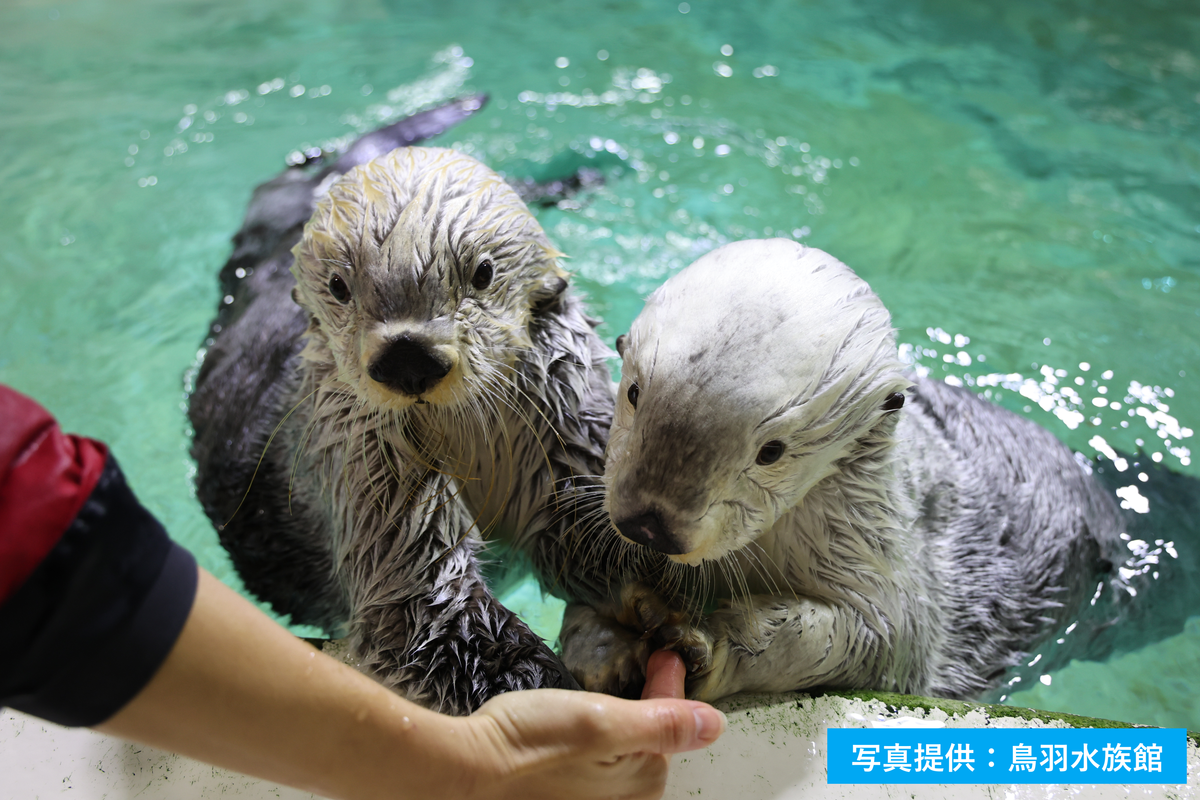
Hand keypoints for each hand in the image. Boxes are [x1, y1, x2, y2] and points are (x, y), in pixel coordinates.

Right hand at [463, 650, 723, 799]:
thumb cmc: (533, 743)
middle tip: (641, 665)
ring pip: (623, 754)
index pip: (670, 723)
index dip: (668, 684)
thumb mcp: (601, 722)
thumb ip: (662, 723)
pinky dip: (597, 742)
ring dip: (623, 722)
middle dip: (648, 706)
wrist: (465, 772)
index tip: (663, 654)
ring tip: (611, 690)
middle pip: (649, 742)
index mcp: (644, 785)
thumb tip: (716, 725)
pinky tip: (579, 725)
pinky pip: (596, 768)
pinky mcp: (565, 797)